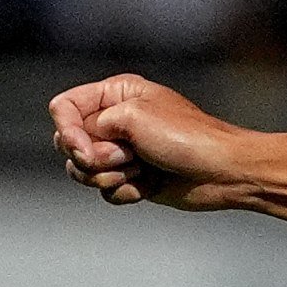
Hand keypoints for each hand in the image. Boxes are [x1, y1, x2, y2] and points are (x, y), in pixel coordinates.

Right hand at [49, 73, 260, 209]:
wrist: (223, 172)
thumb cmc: (186, 137)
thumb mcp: (132, 116)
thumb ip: (91, 125)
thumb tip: (79, 150)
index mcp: (115, 95)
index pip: (63, 108)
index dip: (67, 132)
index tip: (83, 149)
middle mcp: (115, 121)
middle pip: (68, 143)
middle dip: (93, 157)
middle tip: (126, 156)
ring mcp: (123, 152)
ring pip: (83, 171)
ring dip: (110, 176)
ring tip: (141, 169)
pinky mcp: (132, 178)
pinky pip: (106, 191)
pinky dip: (125, 191)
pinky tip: (150, 185)